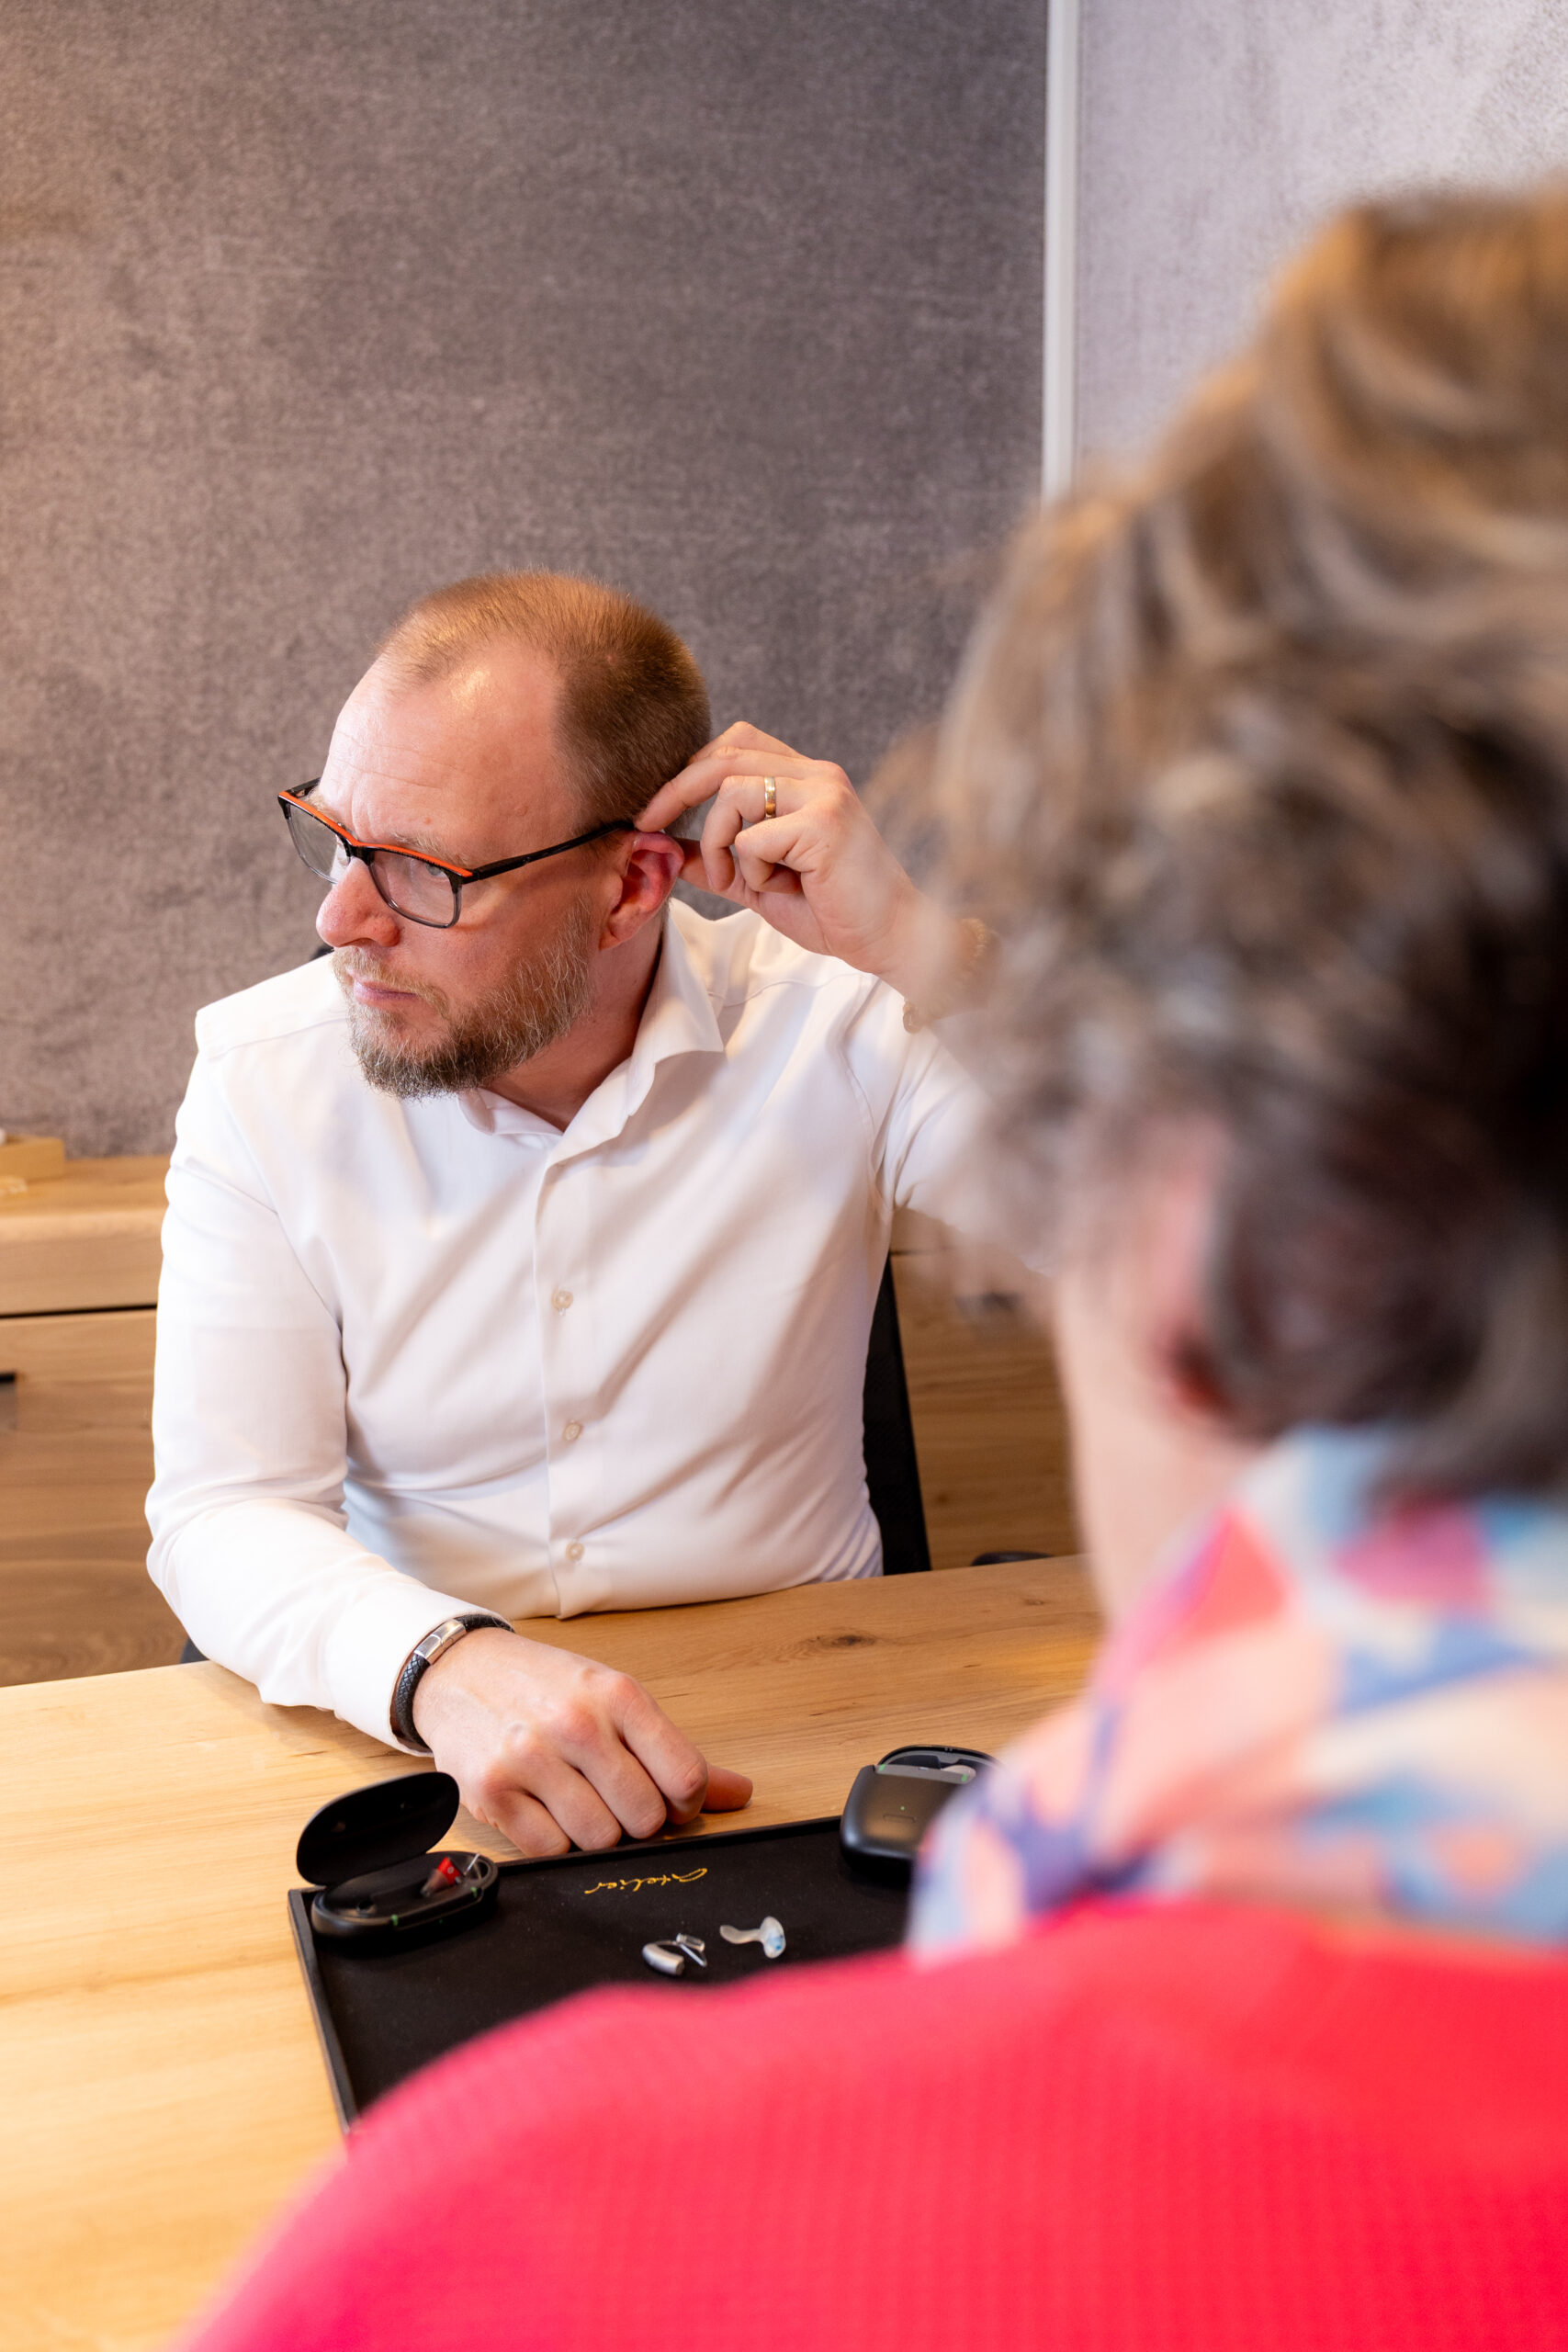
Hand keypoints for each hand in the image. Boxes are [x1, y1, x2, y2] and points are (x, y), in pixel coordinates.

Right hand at [411, 1627, 752, 1856]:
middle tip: (617, 1800)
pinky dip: (555, 1841)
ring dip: (595, 1832)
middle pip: (644, 1817)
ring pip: (599, 1839)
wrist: (462, 1671)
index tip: (670, 1801)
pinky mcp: (493, 1791)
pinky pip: (550, 1850)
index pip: (685, 1776)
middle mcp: (576, 1723)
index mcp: (619, 1695)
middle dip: (638, 1821)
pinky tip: (546, 1809)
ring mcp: (531, 1758)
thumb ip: (673, 1751)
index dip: (685, 1804)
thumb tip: (738, 1794)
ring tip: (578, 1800)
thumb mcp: (615, 1699)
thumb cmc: (546, 1686)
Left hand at [639, 721, 966, 1002]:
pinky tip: (781, 887)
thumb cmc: (834, 911)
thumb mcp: (759, 881)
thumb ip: (717, 858)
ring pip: (731, 794)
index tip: (657, 811)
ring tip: (738, 882)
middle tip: (648, 825)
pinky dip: (751, 870)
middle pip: (725, 755)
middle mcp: (818, 775)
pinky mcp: (824, 824)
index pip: (736, 744)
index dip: (689, 771)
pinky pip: (752, 837)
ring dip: (718, 845)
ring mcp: (824, 794)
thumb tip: (665, 847)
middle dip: (675, 791)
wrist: (889, 940)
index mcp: (807, 777)